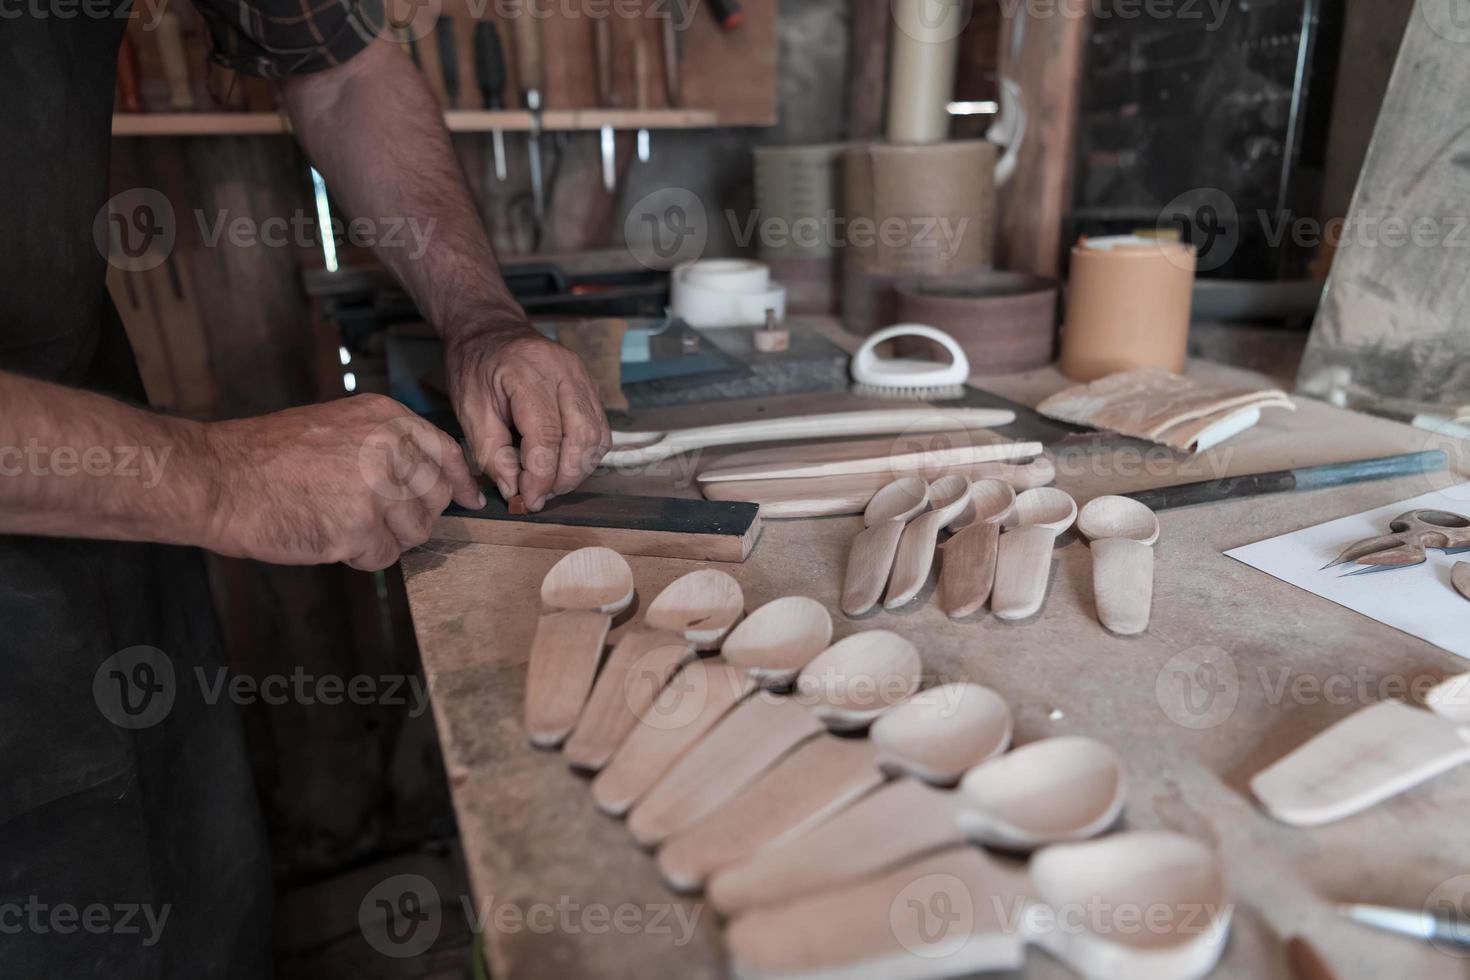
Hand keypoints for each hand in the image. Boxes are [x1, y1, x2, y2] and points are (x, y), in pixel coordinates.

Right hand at [201, 394, 483, 569]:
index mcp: (386, 417)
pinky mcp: (360, 528)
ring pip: (415, 532)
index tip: (471, 499)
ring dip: (384, 537)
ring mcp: (377, 488)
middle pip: (434, 498)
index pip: (445, 452)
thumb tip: (426, 479)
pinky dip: (360, 556)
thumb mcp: (338, 427)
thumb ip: (386, 446)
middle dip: (412, 516)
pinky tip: (328, 537)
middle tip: (374, 519)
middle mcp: (389, 448)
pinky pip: (384, 556)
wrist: (218, 477)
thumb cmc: (267, 456)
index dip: (459, 481)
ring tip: (340, 522)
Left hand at [444, 325, 610, 510]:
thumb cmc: (475, 366)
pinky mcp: (589, 383)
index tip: (527, 500)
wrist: (490, 328)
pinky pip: (600, 428)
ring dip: (579, 469)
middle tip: (540, 496)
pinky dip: (586, 454)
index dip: (541, 476)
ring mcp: (582, 375)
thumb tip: (514, 489)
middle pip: (582, 437)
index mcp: (528, 372)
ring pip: (598, 435)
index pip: (547, 436)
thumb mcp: (468, 408)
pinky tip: (564, 465)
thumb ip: (491, 450)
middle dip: (564, 477)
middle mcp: (564, 370)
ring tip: (552, 484)